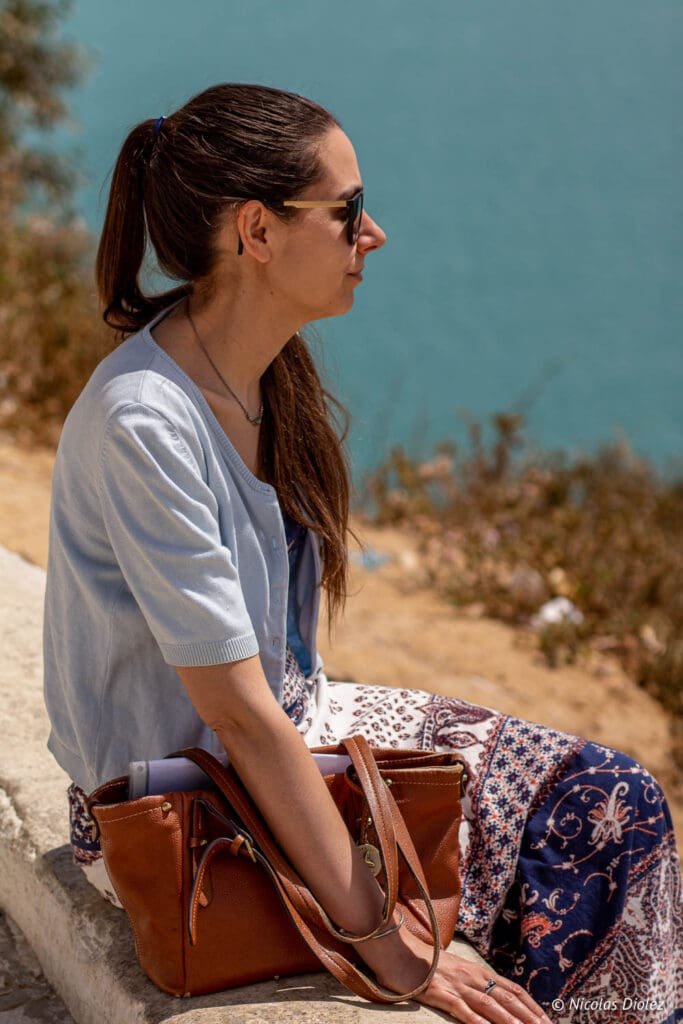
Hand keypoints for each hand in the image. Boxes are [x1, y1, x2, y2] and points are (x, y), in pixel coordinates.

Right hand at [365, 924, 552, 1022]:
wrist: (398, 950)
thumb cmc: (426, 963)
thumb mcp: (455, 970)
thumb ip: (474, 981)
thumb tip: (493, 996)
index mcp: (477, 971)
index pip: (512, 989)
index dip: (531, 1005)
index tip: (547, 1020)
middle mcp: (472, 976)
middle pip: (506, 998)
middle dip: (529, 1016)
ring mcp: (456, 985)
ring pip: (489, 1005)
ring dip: (509, 1021)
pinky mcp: (439, 993)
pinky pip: (462, 1010)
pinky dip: (476, 1022)